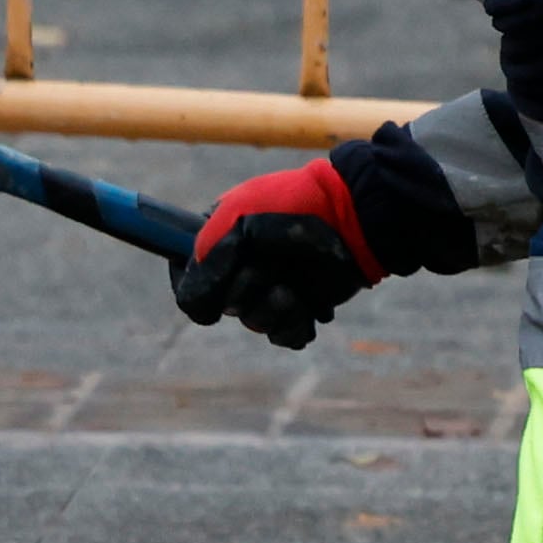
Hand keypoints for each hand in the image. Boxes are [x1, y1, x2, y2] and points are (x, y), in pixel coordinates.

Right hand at [174, 160, 377, 348]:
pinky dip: (293, 324)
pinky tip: (307, 307)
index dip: (191, 285)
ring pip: (253, 321)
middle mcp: (244, 266)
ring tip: (292, 290)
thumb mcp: (239, 219)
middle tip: (267, 267)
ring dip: (272, 308)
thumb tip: (195, 309)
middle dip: (244, 291)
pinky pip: (282, 335)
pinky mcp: (301, 307)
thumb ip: (208, 260)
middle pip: (221, 305)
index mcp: (222, 240)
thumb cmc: (296, 208)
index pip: (187, 275)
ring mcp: (272, 287)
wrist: (355, 219)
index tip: (204, 287)